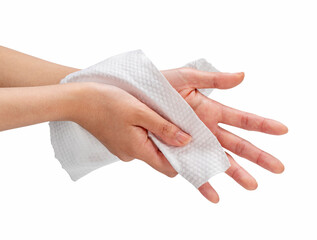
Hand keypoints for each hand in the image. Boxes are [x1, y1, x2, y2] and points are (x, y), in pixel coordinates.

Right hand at [71, 82, 191, 176]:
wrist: (78, 101)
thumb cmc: (107, 102)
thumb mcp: (140, 111)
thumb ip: (164, 128)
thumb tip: (186, 141)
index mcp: (137, 150)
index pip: (169, 167)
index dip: (184, 159)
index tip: (195, 145)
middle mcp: (131, 154)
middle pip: (161, 159)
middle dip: (175, 147)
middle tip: (184, 128)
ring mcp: (124, 149)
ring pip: (151, 149)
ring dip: (161, 138)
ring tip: (167, 120)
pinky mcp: (120, 142)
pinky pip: (140, 143)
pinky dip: (149, 134)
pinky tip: (149, 119)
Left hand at [161, 68, 287, 202]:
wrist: (136, 96)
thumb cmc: (161, 83)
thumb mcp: (187, 77)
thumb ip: (213, 79)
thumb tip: (242, 76)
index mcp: (212, 111)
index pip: (242, 119)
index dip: (262, 125)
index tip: (282, 130)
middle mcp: (207, 129)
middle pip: (237, 144)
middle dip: (258, 155)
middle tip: (278, 167)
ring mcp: (195, 142)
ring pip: (220, 160)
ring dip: (236, 172)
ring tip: (252, 185)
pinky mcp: (179, 152)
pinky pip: (193, 170)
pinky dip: (203, 183)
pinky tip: (214, 196)